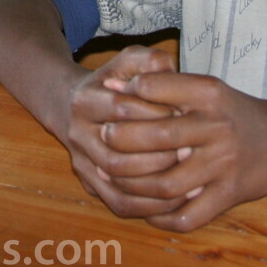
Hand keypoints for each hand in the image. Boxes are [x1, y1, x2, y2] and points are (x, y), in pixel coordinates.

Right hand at [57, 46, 187, 218]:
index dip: (157, 113)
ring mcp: (83, 163)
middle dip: (158, 152)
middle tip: (191, 150)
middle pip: (117, 151)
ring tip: (190, 176)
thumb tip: (170, 68)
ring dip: (156, 181)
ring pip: (118, 180)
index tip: (185, 115)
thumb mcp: (128, 62)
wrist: (74, 107)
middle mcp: (78, 133)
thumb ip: (149, 60)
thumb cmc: (114, 82)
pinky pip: (120, 204)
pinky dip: (151, 206)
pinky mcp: (91, 186)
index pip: (122, 109)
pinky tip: (178, 200)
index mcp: (85, 100)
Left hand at [95, 71, 266, 231]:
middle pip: (156, 137)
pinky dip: (161, 217)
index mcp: (208, 94)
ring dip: (132, 183)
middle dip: (120, 140)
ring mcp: (224, 165)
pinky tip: (145, 209)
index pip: (154, 88)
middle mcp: (217, 128)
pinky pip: (188, 216)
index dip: (125, 97)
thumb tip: (111, 86)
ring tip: (112, 174)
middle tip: (102, 138)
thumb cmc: (235, 111)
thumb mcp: (205, 88)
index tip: (108, 103)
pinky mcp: (230, 195)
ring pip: (165, 184)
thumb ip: (161, 85)